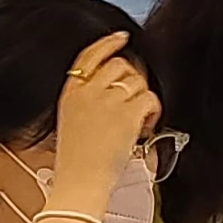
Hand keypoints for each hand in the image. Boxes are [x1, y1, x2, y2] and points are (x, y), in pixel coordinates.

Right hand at [46, 32, 158, 210]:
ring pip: (137, 82)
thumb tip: (111, 88)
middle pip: (120, 66)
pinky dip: (153, 112)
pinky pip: (149, 99)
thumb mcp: (70, 123)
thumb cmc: (76, 162)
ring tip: (138, 123)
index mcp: (71, 93)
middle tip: (134, 103)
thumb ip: (86, 100)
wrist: (80, 184)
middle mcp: (88, 92)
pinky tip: (144, 128)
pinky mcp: (126, 114)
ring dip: (143, 100)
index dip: (108, 43)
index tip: (121, 38)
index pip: (89, 55)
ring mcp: (107, 101)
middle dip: (132, 82)